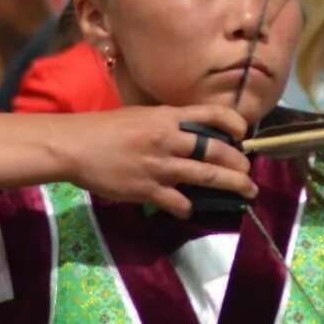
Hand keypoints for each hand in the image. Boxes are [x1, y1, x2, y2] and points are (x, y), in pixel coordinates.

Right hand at [60, 105, 254, 217]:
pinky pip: (179, 202)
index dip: (234, 123)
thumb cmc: (104, 129)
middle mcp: (169, 140)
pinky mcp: (148, 190)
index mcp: (167, 117)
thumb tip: (192, 136)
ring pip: (207, 176)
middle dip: (240, 163)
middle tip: (249, 171)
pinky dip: (188, 207)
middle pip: (217, 150)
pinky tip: (190, 209)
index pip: (211, 114)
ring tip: (247, 191)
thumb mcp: (140, 116)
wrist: (74, 147)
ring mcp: (160, 166)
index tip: (243, 133)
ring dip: (232, 184)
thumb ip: (167, 124)